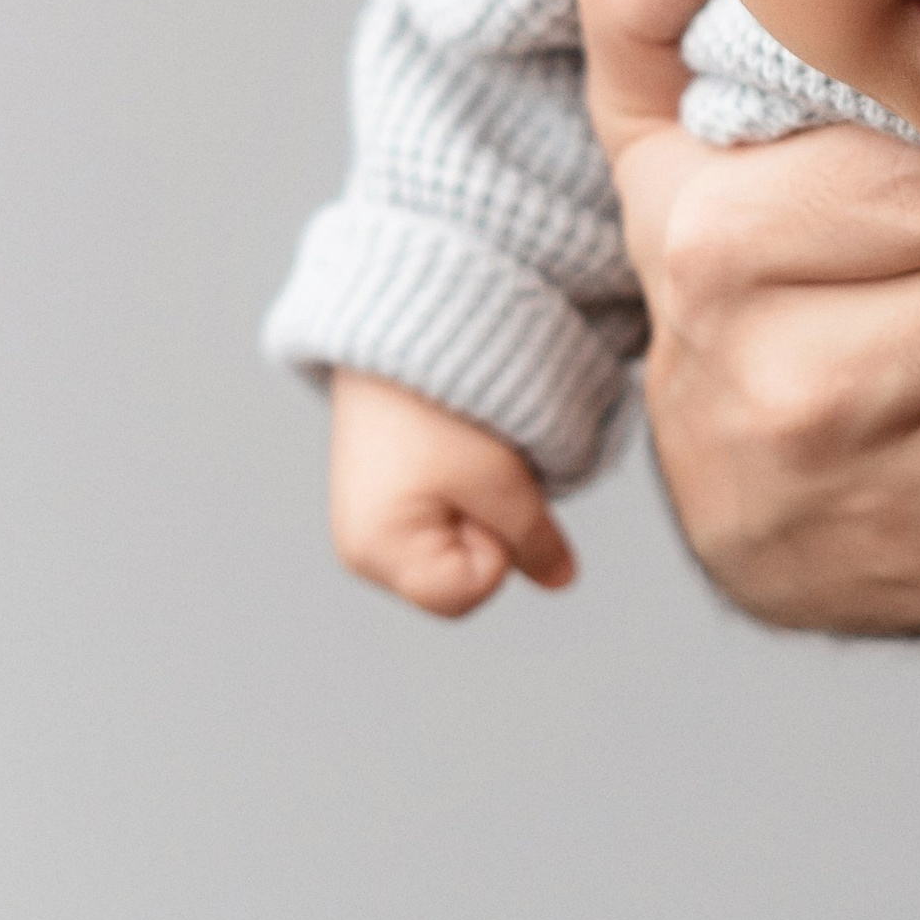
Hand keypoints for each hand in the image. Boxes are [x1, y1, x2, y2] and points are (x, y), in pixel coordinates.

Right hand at [327, 367, 575, 615]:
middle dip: (486, 529)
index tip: (482, 486)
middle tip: (472, 465)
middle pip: (458, 578)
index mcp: (375, 553)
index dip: (498, 545)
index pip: (469, 592)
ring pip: (454, 547)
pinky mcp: (374, 494)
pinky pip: (436, 517)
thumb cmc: (443, 402)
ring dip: (474, 505)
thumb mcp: (502, 479)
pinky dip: (456, 488)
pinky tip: (444, 447)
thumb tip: (561, 580)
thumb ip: (534, 541)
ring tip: (457, 451)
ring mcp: (362, 523)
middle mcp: (359, 550)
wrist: (399, 327)